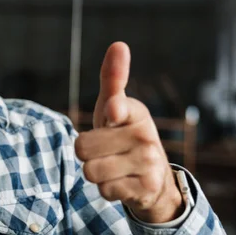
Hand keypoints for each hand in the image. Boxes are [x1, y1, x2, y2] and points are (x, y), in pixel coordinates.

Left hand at [74, 42, 184, 222]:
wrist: (153, 176)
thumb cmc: (123, 133)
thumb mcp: (114, 105)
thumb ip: (112, 78)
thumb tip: (119, 44)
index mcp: (135, 111)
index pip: (116, 107)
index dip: (113, 111)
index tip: (113, 111)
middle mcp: (145, 135)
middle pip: (82, 147)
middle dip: (86, 152)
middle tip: (104, 150)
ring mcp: (148, 163)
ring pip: (90, 171)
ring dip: (95, 171)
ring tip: (112, 165)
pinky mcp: (146, 188)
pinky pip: (103, 190)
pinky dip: (107, 188)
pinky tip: (122, 181)